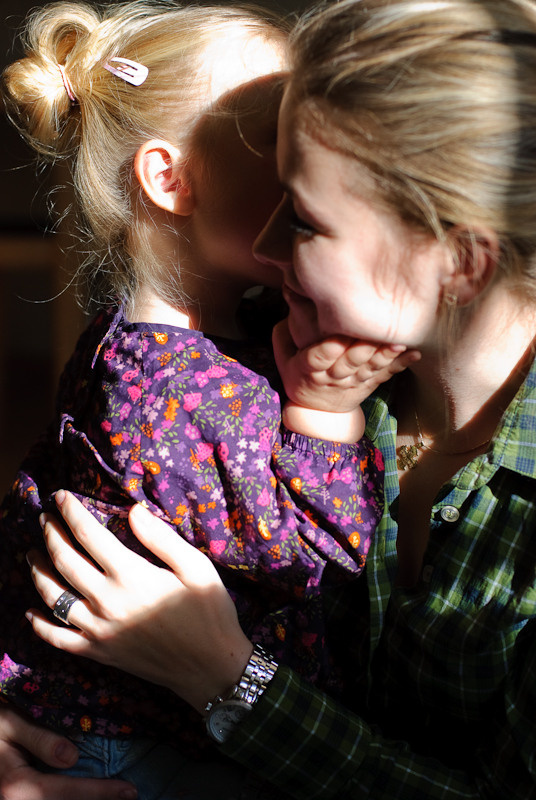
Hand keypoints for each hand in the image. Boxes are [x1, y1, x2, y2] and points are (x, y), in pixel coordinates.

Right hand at [0, 706, 135, 799]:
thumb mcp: (10, 724)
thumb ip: (40, 739)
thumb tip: (72, 758)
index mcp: (15, 784)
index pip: (62, 792)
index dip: (98, 793)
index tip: (129, 790)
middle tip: (131, 794)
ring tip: (117, 794)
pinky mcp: (22, 798)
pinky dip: (74, 799)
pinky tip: (95, 793)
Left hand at [26, 492, 252, 714]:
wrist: (210, 667)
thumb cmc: (208, 612)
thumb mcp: (196, 567)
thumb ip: (161, 538)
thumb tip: (133, 511)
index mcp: (131, 576)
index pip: (89, 535)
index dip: (71, 512)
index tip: (60, 496)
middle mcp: (107, 601)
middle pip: (64, 561)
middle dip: (50, 534)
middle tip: (44, 518)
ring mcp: (99, 630)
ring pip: (52, 596)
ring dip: (37, 571)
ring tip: (32, 553)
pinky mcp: (98, 653)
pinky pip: (58, 639)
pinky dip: (40, 625)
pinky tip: (31, 612)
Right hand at [274, 319, 419, 440]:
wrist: (318, 410)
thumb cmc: (300, 374)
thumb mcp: (284, 359)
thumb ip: (284, 336)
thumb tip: (290, 305)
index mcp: (308, 369)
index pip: (317, 358)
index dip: (328, 349)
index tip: (337, 338)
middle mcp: (333, 376)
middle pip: (348, 362)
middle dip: (362, 349)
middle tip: (374, 335)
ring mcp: (354, 381)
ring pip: (369, 368)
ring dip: (385, 356)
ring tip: (398, 343)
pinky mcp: (370, 384)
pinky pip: (386, 374)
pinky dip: (401, 364)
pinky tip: (414, 354)